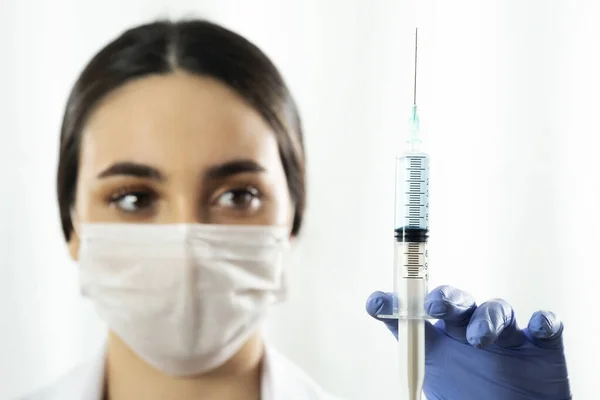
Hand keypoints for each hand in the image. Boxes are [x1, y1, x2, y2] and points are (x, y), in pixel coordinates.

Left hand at [366, 285, 570, 399]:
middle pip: (455, 303)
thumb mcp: (439, 397)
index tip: (375, 304)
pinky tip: (537, 328)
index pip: (412, 318)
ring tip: (480, 339)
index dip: (393, 306)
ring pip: (496, 309)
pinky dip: (543, 322)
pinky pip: (545, 325)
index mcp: (439, 346)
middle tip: (434, 308)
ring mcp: (507, 337)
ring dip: (488, 317)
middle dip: (444, 300)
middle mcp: (468, 333)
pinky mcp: (543, 346)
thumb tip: (400, 390)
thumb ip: (416, 379)